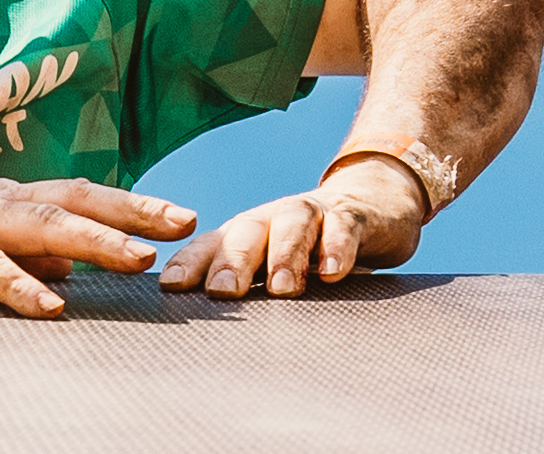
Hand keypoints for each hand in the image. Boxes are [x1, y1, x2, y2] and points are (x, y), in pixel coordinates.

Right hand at [0, 172, 197, 317]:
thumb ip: (20, 252)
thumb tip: (70, 269)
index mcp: (7, 198)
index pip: (81, 196)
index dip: (131, 205)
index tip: (181, 218)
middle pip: (75, 199)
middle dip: (132, 211)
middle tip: (184, 225)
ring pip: (38, 224)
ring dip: (91, 240)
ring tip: (136, 258)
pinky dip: (17, 282)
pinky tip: (50, 304)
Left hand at [160, 153, 426, 298]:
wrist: (373, 205)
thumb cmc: (310, 251)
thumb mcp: (274, 269)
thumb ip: (247, 291)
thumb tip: (206, 338)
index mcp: (245, 235)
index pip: (209, 245)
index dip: (189, 263)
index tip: (171, 286)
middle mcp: (272, 219)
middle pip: (245, 232)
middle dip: (232, 261)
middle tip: (224, 291)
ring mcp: (312, 214)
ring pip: (291, 224)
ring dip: (285, 254)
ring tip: (284, 288)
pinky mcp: (353, 216)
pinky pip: (343, 227)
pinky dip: (337, 247)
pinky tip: (332, 272)